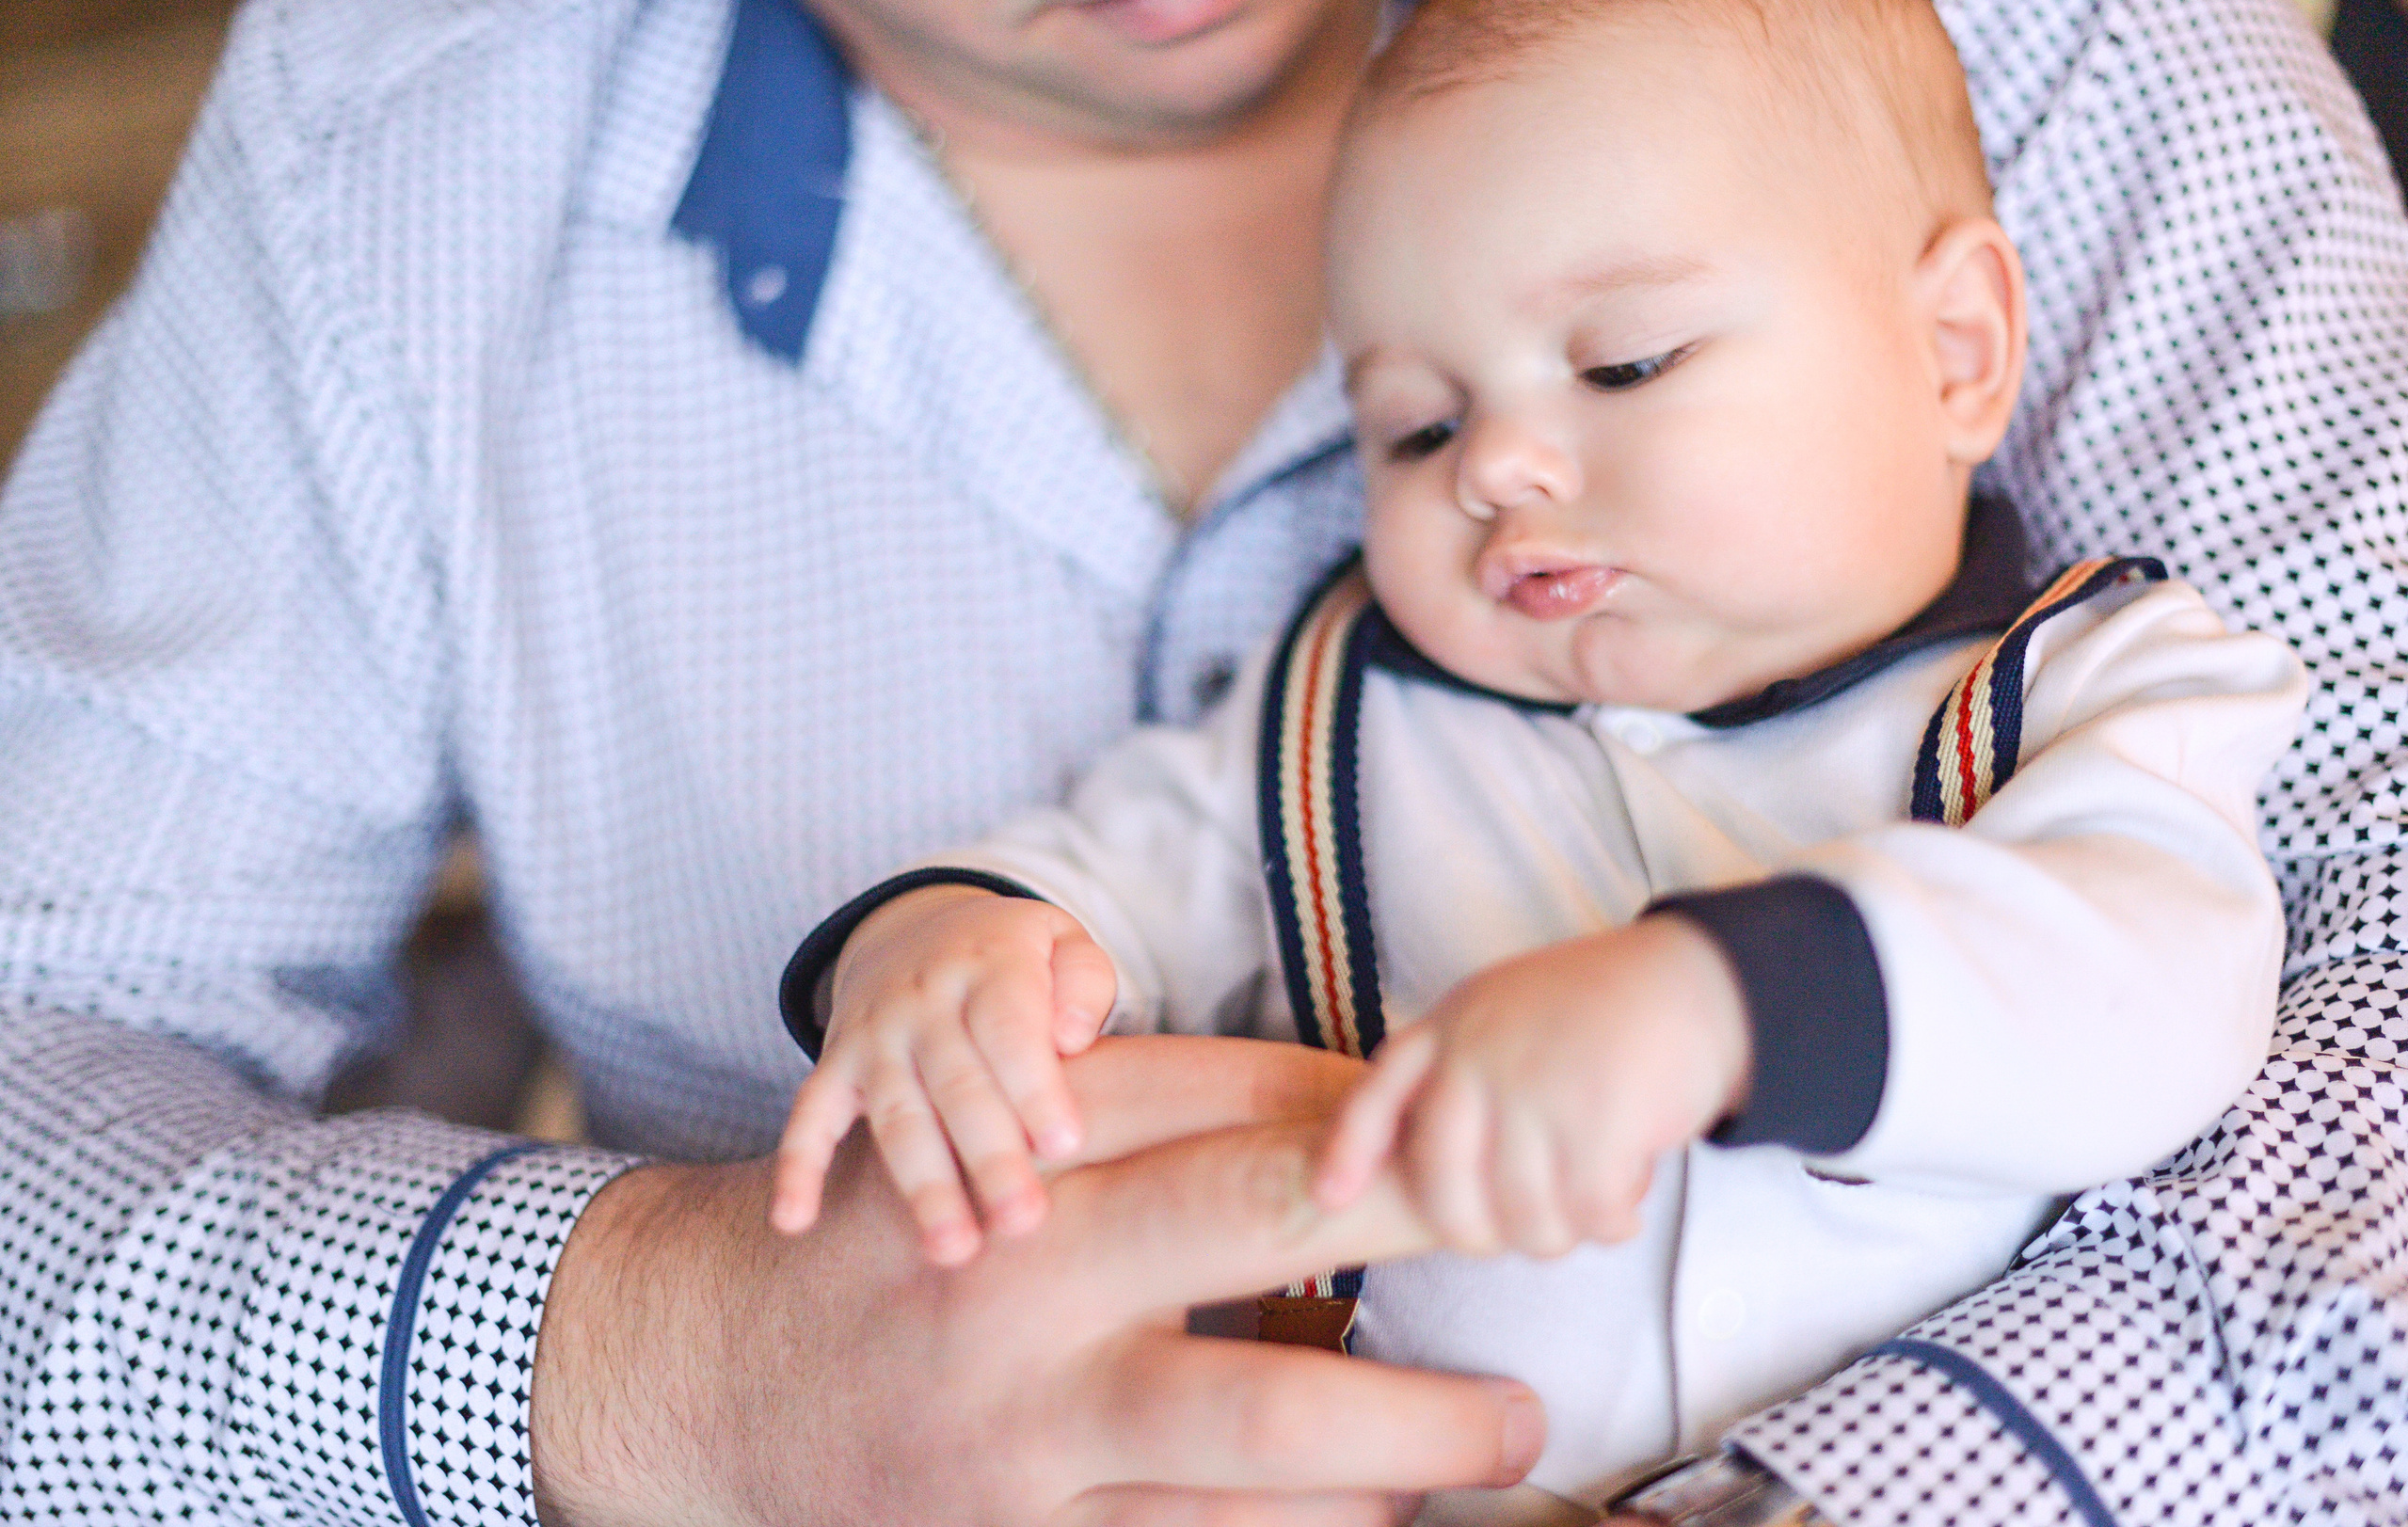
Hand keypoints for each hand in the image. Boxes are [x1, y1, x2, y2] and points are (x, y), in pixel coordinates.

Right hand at [533, 1036, 1547, 1526]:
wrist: (698, 1384)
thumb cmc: (875, 1250)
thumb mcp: (962, 1146)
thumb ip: (1115, 1128)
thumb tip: (1319, 1128)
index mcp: (1009, 1167)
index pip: (1211, 1097)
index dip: (1354, 1105)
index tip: (1451, 1122)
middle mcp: (1017, 1290)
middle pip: (1244, 1222)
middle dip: (1411, 1218)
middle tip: (1535, 1239)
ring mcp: (1019, 1444)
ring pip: (1250, 1444)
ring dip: (1394, 1443)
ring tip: (1484, 1435)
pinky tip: (1370, 1522)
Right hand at [772, 884, 1118, 1262]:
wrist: (915, 929)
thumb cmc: (1017, 959)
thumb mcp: (1063, 943)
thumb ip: (1084, 984)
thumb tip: (1073, 1038)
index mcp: (991, 967)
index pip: (1009, 1029)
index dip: (1034, 1086)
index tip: (1066, 1144)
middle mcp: (924, 1001)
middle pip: (956, 1084)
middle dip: (989, 1156)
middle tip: (1023, 1221)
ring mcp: (874, 1036)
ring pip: (896, 1117)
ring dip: (922, 1186)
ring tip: (952, 1251)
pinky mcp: (835, 1065)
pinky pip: (808, 1117)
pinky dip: (796, 1168)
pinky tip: (794, 1223)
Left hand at [1314, 915, 1751, 1255]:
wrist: (1691, 982)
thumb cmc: (1595, 1013)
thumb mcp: (1501, 1015)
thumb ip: (1457, 1075)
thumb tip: (1414, 1169)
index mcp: (1450, 1030)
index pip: (1375, 1096)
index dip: (1345, 1154)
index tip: (1328, 1199)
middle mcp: (1480, 1058)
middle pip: (1446, 1193)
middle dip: (1482, 1234)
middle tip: (1527, 1227)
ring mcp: (1536, 1088)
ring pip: (1522, 1219)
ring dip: (1561, 1231)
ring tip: (1590, 1202)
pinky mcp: (1599, 1118)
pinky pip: (1587, 1215)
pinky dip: (1609, 1224)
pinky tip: (1625, 1204)